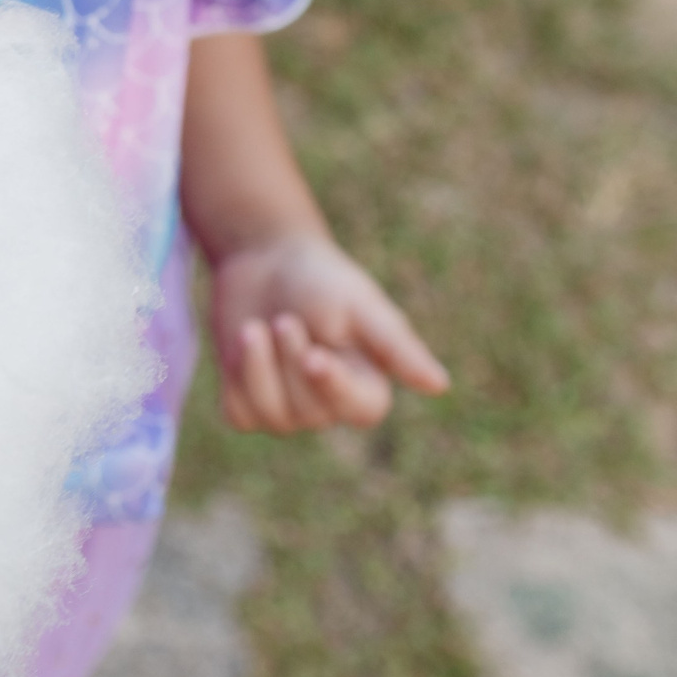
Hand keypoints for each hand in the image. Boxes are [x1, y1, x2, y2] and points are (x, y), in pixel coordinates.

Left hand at [208, 230, 448, 433]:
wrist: (263, 260)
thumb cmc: (320, 279)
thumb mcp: (360, 305)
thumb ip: (396, 346)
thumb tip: (441, 386)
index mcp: (368, 382)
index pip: (363, 411)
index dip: (335, 386)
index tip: (315, 354)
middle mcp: (331, 405)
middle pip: (308, 412)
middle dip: (288, 360)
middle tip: (285, 318)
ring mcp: (288, 410)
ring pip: (270, 417)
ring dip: (256, 366)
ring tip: (257, 325)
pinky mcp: (249, 405)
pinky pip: (239, 415)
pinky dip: (236, 375)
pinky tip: (243, 341)